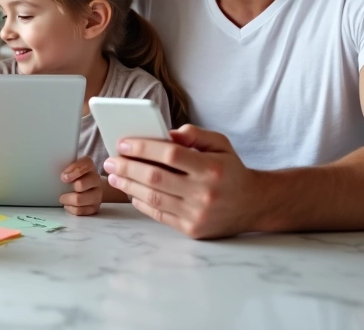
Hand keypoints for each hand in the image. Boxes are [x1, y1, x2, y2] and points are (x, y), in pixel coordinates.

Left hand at [59, 157, 102, 215]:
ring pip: (79, 200)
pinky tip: (68, 204)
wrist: (91, 188)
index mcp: (90, 166)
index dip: (74, 170)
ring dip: (67, 199)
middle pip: (81, 185)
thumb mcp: (71, 167)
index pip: (86, 164)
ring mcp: (97, 194)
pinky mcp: (95, 207)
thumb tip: (56, 173)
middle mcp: (96, 179)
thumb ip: (63, 165)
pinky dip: (71, 208)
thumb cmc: (76, 176)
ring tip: (62, 198)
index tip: (63, 177)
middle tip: (61, 188)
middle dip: (67, 188)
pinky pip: (80, 210)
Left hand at [103, 125, 261, 238]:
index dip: (143, 147)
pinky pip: (159, 215)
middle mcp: (204, 192)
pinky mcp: (192, 230)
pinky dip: (141, 203)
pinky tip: (131, 191)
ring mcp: (198, 214)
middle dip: (127, 167)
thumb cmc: (231, 170)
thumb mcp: (221, 144)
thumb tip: (166, 133)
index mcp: (211, 168)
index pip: (170, 154)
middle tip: (110, 161)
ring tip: (114, 176)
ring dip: (129, 186)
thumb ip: (195, 134)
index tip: (123, 143)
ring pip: (154, 198)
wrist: (254, 205)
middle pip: (156, 177)